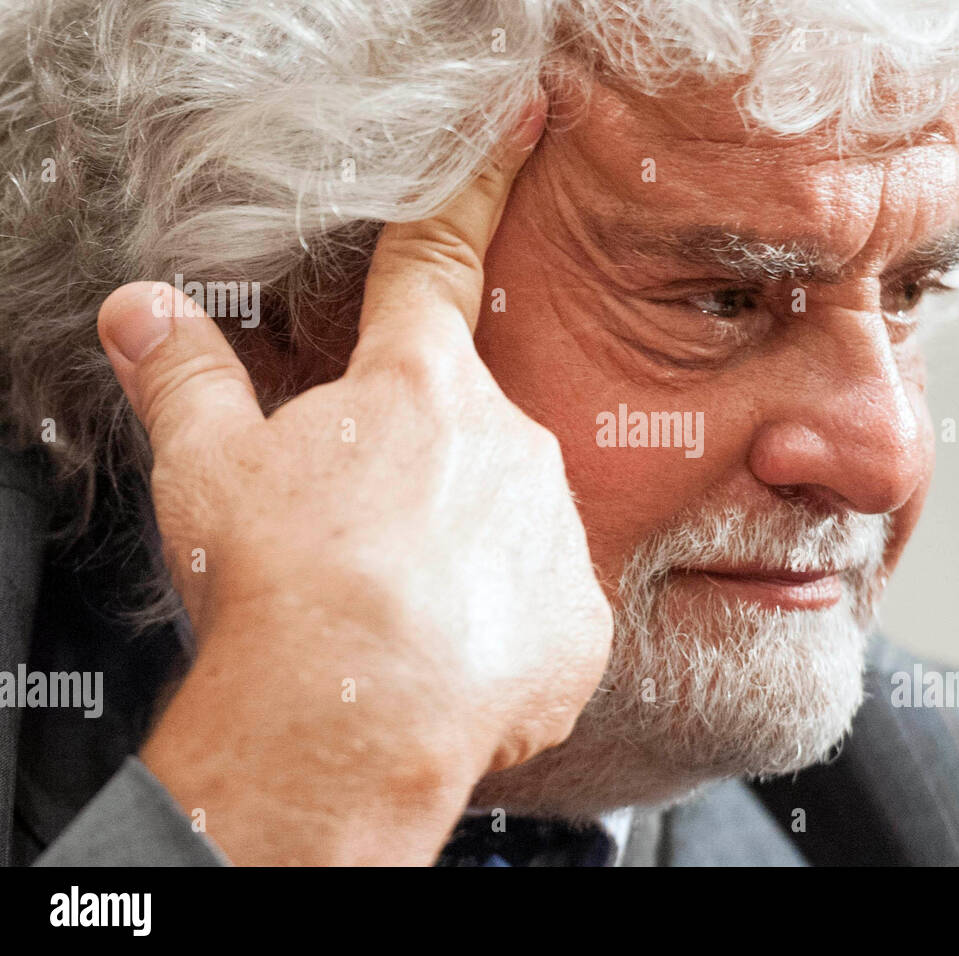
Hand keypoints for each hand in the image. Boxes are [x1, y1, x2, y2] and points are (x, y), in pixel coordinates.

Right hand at [96, 103, 612, 864]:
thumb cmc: (286, 586)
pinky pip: (540, 608)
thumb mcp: (210, 467)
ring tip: (395, 609)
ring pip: (507, 519)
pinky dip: (496, 628)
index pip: (437, 263)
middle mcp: (508, 442)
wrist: (352, 714)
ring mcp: (554, 528)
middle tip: (361, 534)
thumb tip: (146, 313)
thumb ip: (187, 377)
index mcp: (420, 386)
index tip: (523, 125)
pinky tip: (444, 655)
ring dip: (457, 552)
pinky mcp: (579, 618)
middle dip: (419, 467)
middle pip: (466, 427)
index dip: (475, 187)